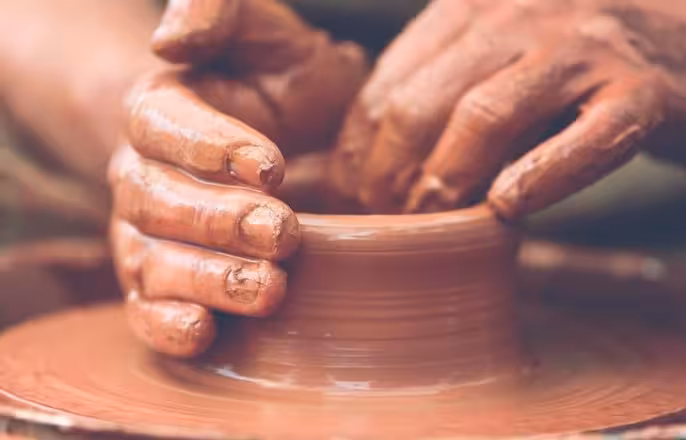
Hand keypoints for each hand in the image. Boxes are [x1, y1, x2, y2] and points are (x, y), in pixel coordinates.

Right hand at [109, 0, 365, 356]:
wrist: (298, 135)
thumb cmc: (284, 82)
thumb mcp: (264, 33)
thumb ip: (218, 15)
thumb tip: (169, 40)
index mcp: (161, 110)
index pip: (164, 126)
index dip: (210, 147)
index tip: (272, 166)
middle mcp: (141, 173)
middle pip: (156, 201)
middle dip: (218, 221)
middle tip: (282, 231)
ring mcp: (146, 232)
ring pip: (153, 260)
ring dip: (207, 279)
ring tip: (268, 289)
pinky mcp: (161, 281)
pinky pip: (147, 309)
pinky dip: (168, 324)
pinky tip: (204, 331)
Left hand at [328, 0, 685, 217]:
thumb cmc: (578, 65)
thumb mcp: (498, 58)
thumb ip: (440, 91)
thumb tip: (365, 161)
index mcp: (471, 9)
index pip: (387, 83)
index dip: (358, 150)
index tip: (352, 195)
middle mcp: (519, 15)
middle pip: (422, 101)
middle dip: (388, 174)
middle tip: (384, 219)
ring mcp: (583, 48)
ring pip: (487, 115)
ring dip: (446, 181)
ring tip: (430, 223)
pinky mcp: (643, 89)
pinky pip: (585, 138)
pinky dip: (542, 176)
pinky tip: (509, 208)